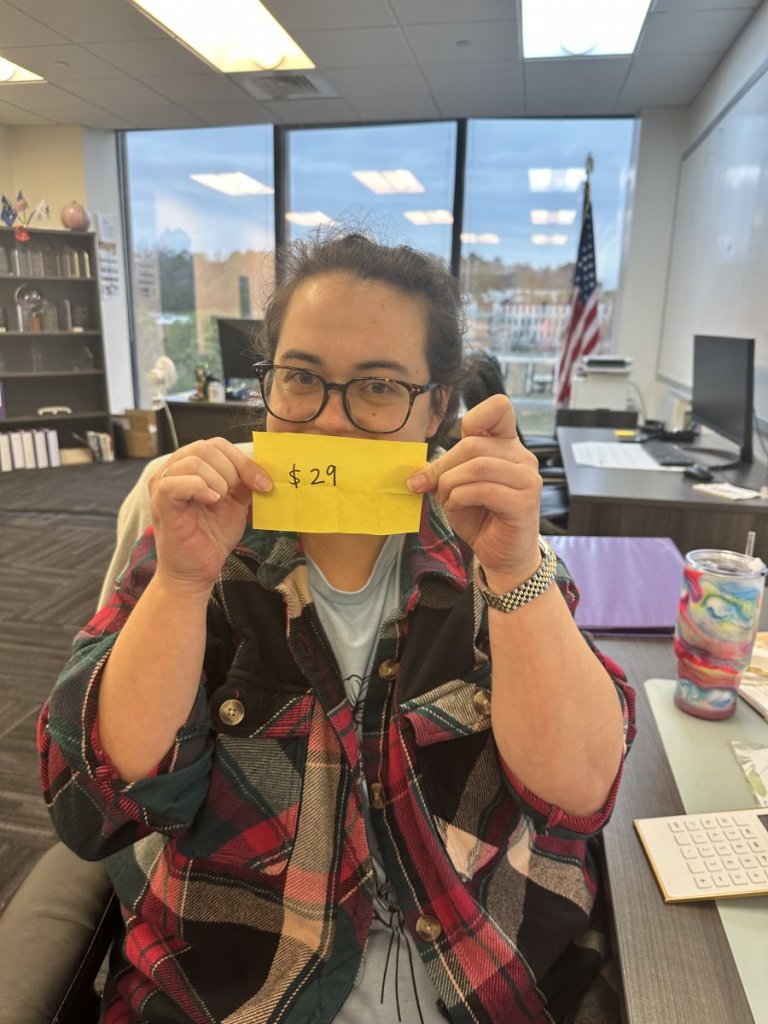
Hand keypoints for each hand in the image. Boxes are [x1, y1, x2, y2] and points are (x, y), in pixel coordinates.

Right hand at [149, 439, 271, 593]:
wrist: (196, 571)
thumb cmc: (212, 537)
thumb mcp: (236, 504)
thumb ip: (244, 482)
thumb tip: (262, 466)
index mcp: (190, 466)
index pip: (217, 445)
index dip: (243, 460)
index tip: (263, 483)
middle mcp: (172, 470)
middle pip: (206, 447)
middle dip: (232, 471)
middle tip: (235, 496)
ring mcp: (162, 485)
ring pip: (194, 462)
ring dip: (218, 483)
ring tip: (218, 505)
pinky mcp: (161, 502)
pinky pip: (177, 482)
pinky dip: (201, 489)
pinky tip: (211, 503)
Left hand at [407, 395, 541, 583]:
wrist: (502, 555)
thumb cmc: (481, 518)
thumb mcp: (456, 487)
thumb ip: (444, 471)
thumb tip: (417, 472)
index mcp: (507, 445)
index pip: (499, 407)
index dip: (473, 417)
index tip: (453, 444)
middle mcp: (522, 457)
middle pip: (473, 444)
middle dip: (442, 466)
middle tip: (427, 485)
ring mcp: (526, 478)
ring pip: (478, 465)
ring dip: (451, 484)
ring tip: (447, 500)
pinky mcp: (524, 501)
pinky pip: (483, 489)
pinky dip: (460, 498)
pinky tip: (458, 508)